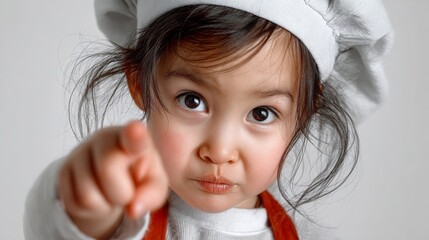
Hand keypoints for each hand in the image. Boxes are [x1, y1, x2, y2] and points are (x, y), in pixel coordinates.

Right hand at [58, 121, 168, 237]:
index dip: (134, 136)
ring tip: (111, 192)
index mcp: (134, 140)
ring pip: (88, 196)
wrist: (113, 173)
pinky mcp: (63, 171)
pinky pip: (73, 204)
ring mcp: (80, 153)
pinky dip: (89, 210)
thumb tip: (133, 209)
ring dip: (104, 205)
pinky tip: (97, 195)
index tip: (136, 129)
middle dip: (121, 194)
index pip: (134, 137)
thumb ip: (152, 194)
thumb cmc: (138, 173)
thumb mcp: (154, 184)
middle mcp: (104, 139)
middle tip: (127, 190)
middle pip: (107, 171)